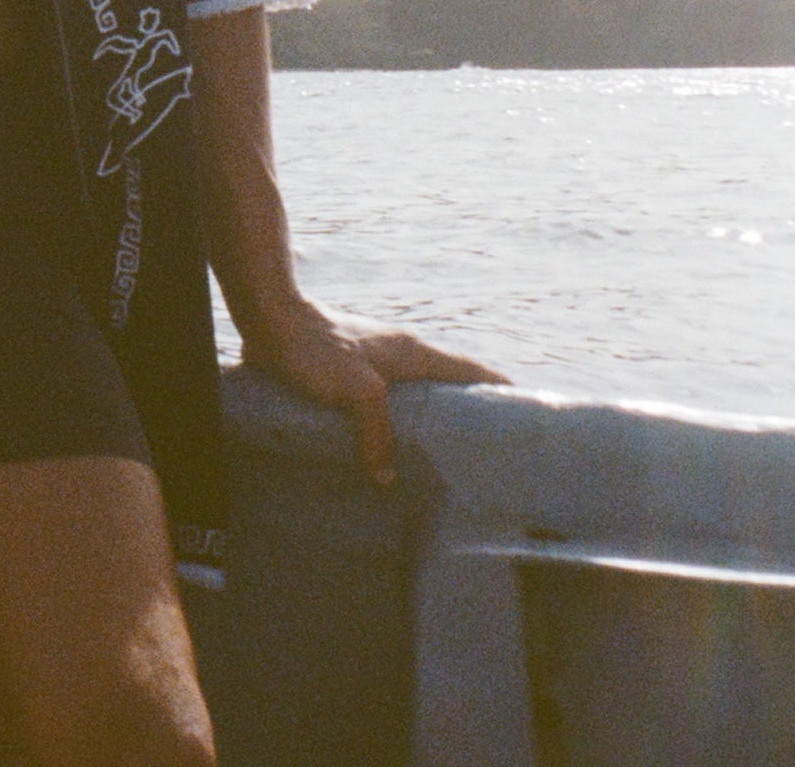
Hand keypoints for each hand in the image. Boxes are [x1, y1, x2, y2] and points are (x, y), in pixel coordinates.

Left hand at [241, 303, 508, 487]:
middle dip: (464, 414)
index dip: (499, 391)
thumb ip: (380, 435)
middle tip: (480, 454)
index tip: (524, 415)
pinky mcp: (347, 370)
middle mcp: (399, 352)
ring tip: (434, 460)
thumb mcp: (358, 393)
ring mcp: (373, 360)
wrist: (269, 318)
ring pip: (411, 394)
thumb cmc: (316, 348)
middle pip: (445, 385)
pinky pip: (380, 400)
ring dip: (423, 421)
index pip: (470, 371)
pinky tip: (382, 447)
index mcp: (413, 352)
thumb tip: (387, 477)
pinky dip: (390, 421)